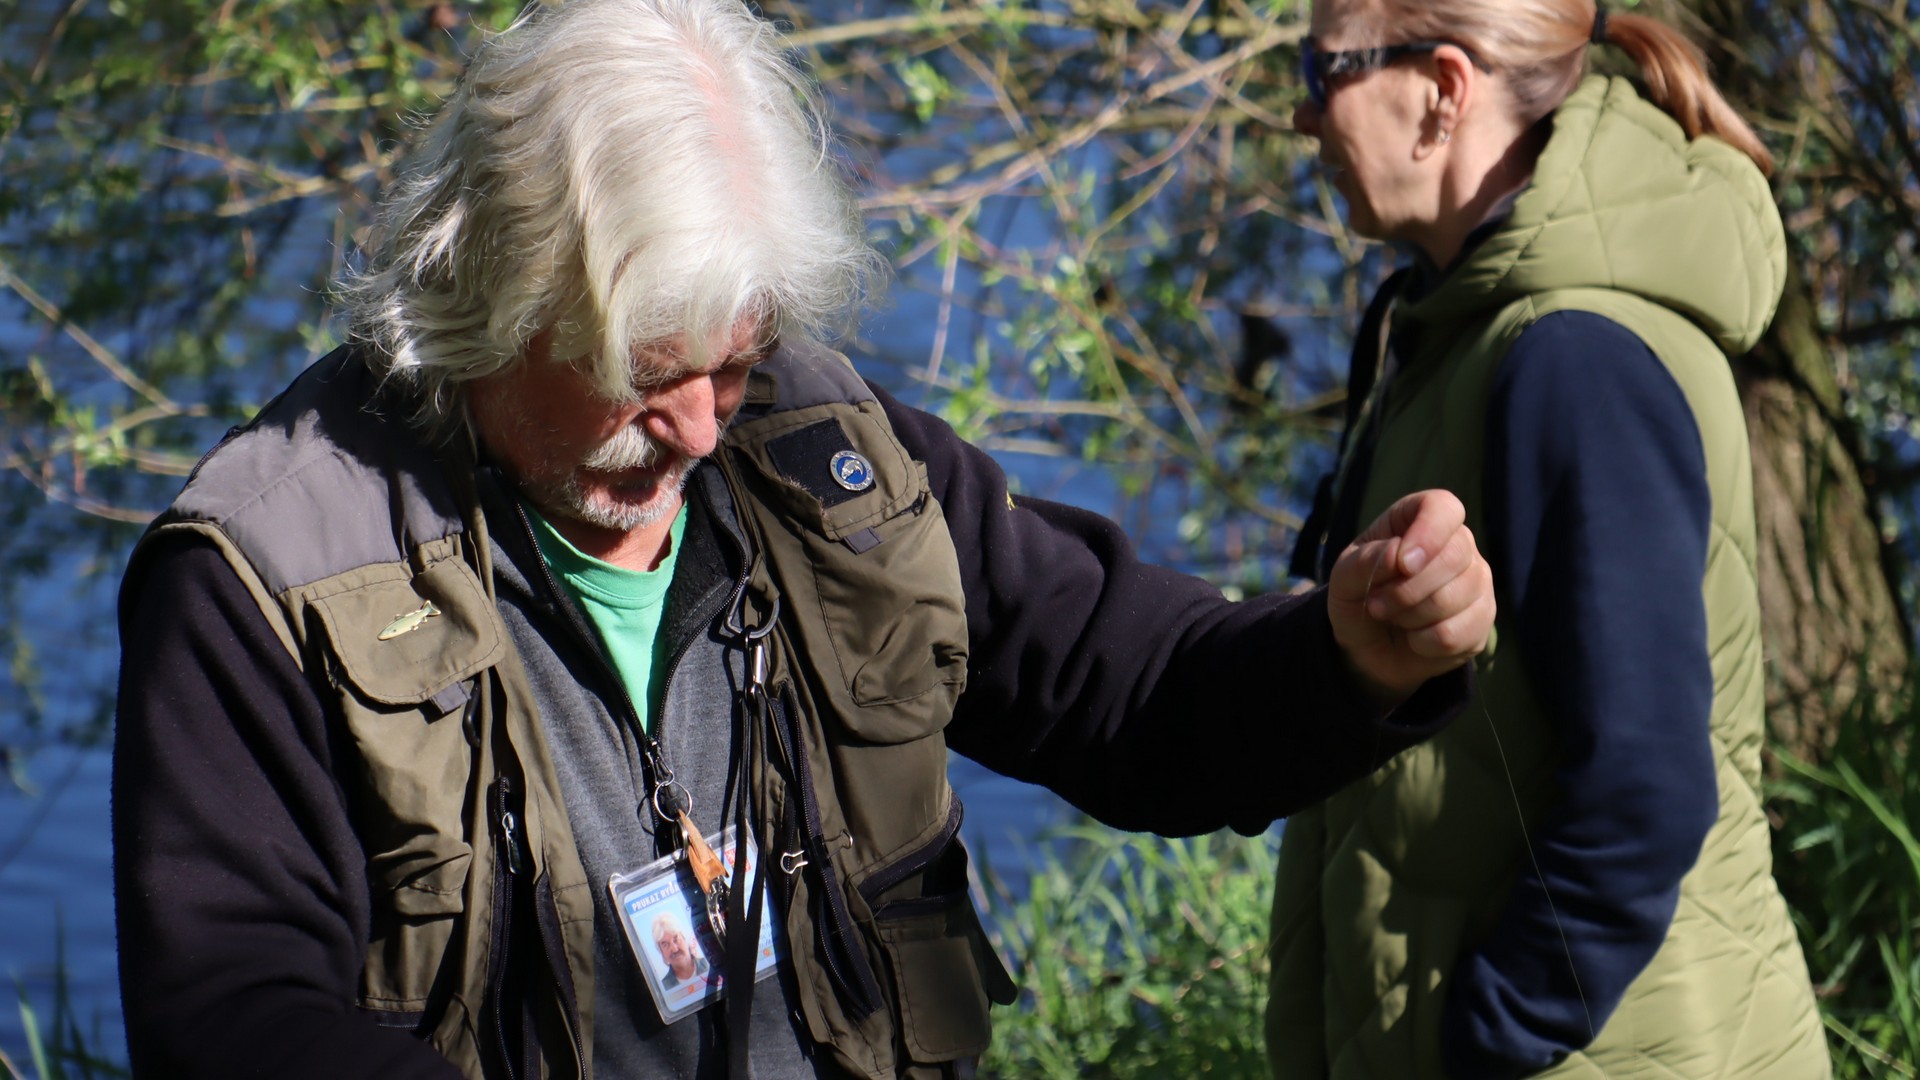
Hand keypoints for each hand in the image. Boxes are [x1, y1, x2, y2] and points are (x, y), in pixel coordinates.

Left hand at [1327, 489, 1493, 707]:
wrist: (1368, 646)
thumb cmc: (1358, 598)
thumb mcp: (1344, 578)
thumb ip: (1365, 561)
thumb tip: (1398, 554)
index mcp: (1419, 519)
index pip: (1443, 508)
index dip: (1428, 533)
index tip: (1404, 564)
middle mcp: (1458, 544)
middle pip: (1453, 556)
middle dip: (1405, 590)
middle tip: (1376, 604)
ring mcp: (1476, 581)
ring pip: (1454, 599)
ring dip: (1409, 617)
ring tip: (1393, 617)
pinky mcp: (1482, 619)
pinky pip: (1456, 633)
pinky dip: (1422, 642)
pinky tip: (1414, 638)